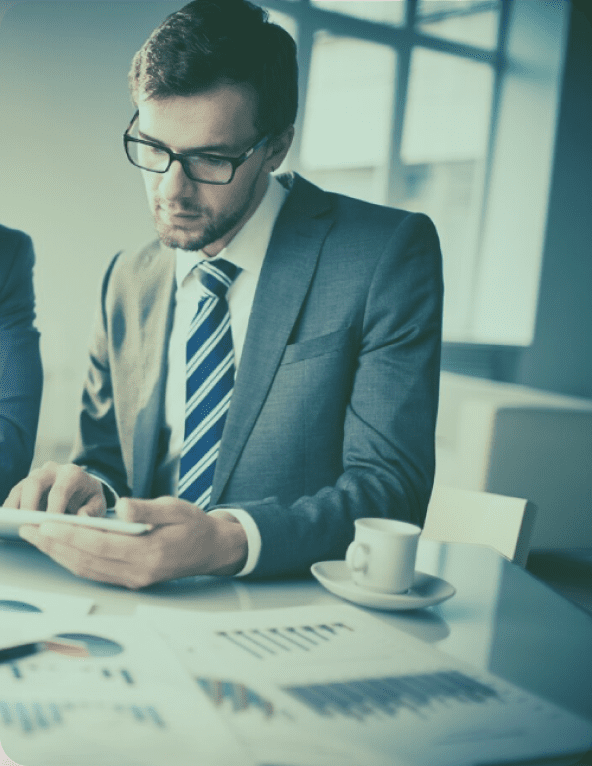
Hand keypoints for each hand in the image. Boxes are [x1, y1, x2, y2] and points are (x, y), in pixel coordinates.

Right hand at [3, 462, 106, 516]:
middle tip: (28, 524)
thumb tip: (82, 518)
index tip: (50, 525)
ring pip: (21, 487)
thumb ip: (92, 511)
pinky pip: (15, 494)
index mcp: (72, 473)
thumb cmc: (89, 498)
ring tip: (14, 524)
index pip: (60, 490)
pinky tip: (10, 522)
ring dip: (16, 506)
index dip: (53, 509)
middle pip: (35, 483)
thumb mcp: (98, 504)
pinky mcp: (26, 485)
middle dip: (29, 504)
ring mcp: (37, 476)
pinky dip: (12, 507)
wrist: (83, 488)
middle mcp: (52, 470)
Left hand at [17, 496, 247, 588]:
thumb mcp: (176, 508)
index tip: (46, 524)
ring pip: (87, 569)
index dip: (70, 535)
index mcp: (151, 552)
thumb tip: (122, 507)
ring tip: (36, 539)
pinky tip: (60, 550)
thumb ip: (147, 508)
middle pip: (87, 560)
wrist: (212, 549)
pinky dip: (73, 561)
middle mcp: (139, 571)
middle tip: (28, 530)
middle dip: (54, 546)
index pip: (101, 545)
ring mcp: (135, 580)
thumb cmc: (194, 525)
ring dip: (58, 555)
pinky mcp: (132, 581)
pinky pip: (96, 573)